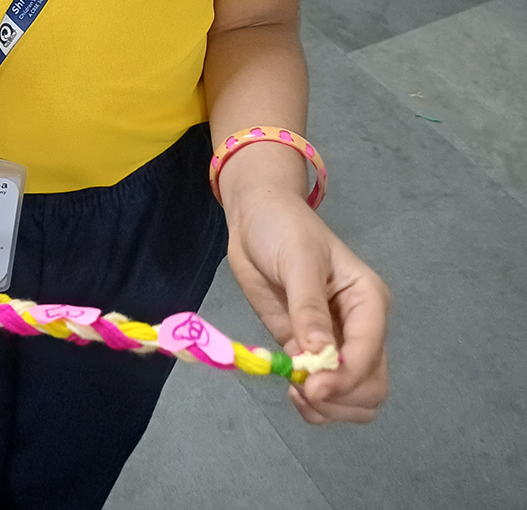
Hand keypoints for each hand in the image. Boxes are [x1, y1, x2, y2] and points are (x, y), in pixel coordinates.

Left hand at [224, 187, 389, 423]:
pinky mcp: (309, 351)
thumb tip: (320, 357)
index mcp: (369, 301)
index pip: (370, 354)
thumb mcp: (297, 259)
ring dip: (330, 408)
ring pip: (355, 399)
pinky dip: (315, 404)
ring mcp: (337, 343)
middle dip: (340, 397)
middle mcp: (361, 327)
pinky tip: (292, 388)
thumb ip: (308, 308)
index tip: (310, 387)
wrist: (255, 220)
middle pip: (371, 386)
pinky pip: (326, 394)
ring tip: (296, 390)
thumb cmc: (282, 228)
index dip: (345, 378)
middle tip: (301, 387)